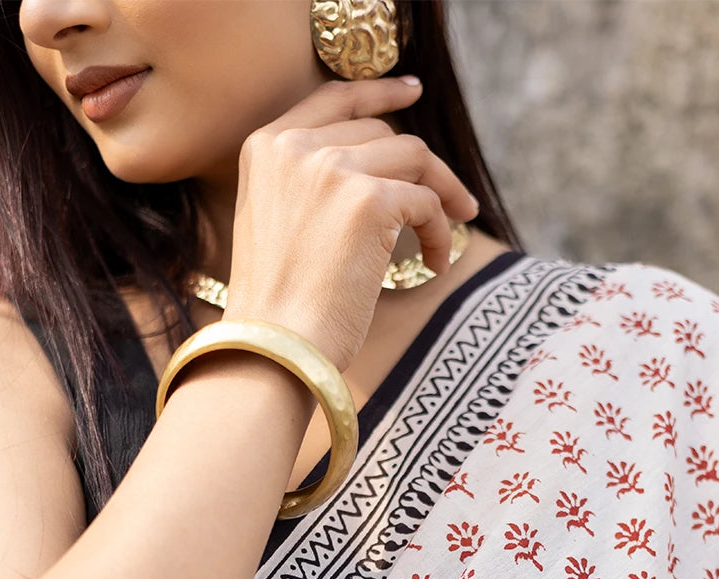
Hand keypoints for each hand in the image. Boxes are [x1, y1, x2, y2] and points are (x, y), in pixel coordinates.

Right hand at [221, 77, 478, 371]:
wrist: (274, 347)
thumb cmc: (278, 309)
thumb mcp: (277, 226)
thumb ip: (311, 186)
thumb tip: (382, 175)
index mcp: (265, 148)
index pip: (334, 100)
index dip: (380, 93)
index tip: (413, 91)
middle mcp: (296, 147)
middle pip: (384, 132)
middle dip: (423, 168)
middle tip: (453, 203)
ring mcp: (333, 169)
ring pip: (413, 158)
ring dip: (442, 198)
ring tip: (446, 239)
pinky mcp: (370, 200)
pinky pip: (426, 202)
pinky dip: (440, 232)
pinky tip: (435, 265)